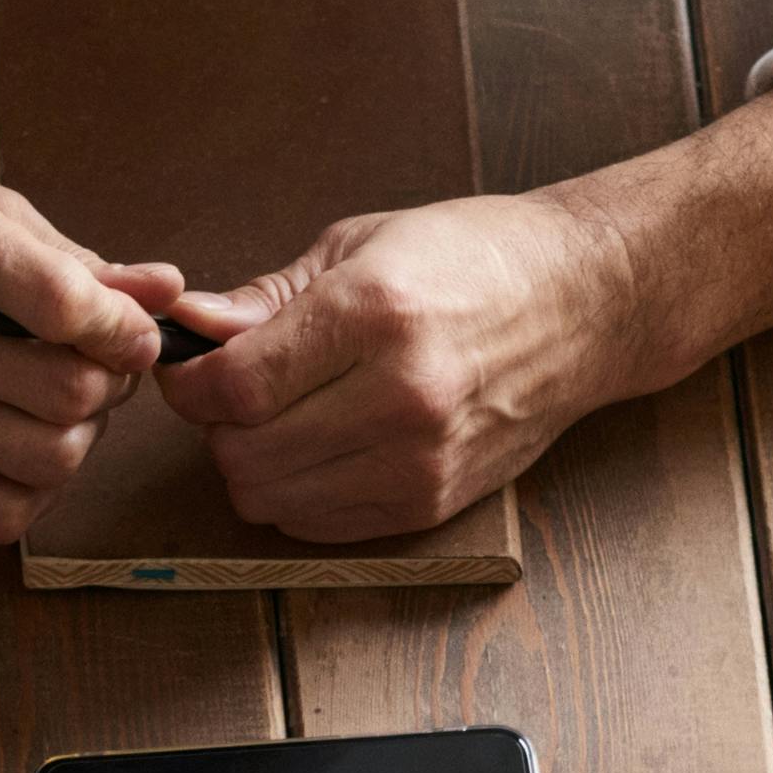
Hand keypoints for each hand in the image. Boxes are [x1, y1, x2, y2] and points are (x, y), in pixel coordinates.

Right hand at [0, 156, 184, 542]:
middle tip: (95, 358)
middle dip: (110, 378)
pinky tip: (22, 441)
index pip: (65, 307)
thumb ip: (71, 258)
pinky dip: (35, 486)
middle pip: (69, 393)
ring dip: (80, 433)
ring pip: (48, 458)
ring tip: (57, 398)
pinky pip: (2, 513)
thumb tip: (163, 290)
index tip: (133, 326)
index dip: (125, 324)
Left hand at [157, 191, 653, 540]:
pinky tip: (320, 448)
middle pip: (245, 453)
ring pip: (271, 500)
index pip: (235, 386)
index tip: (192, 365)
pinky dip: (297, 494)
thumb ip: (266, 298)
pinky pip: (319, 525)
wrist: (584, 303)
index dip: (191, 383)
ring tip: (284, 417)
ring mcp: (420, 461)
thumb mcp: (360, 246)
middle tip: (239, 389)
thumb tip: (189, 326)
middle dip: (219, 424)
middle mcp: (400, 398)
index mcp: (374, 316)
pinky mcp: (433, 502)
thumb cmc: (474, 258)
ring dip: (255, 465)